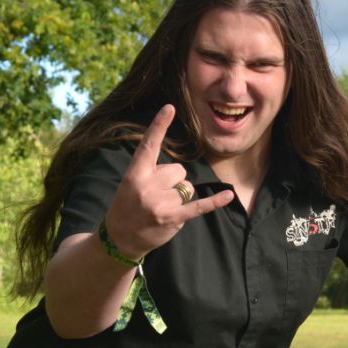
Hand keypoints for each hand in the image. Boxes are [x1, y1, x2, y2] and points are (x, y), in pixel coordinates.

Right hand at [103, 104, 233, 257]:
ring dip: (179, 198)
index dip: (159, 125)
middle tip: (155, 197)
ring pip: (187, 188)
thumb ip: (153, 173)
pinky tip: (228, 196)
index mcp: (135, 174)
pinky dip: (215, 202)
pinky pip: (198, 207)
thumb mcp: (132, 184)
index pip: (149, 145)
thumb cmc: (128, 206)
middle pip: (178, 170)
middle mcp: (147, 186)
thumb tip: (180, 174)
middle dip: (173, 182)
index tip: (169, 107)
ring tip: (160, 210)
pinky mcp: (172, 219)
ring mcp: (160, 203)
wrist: (119, 239)